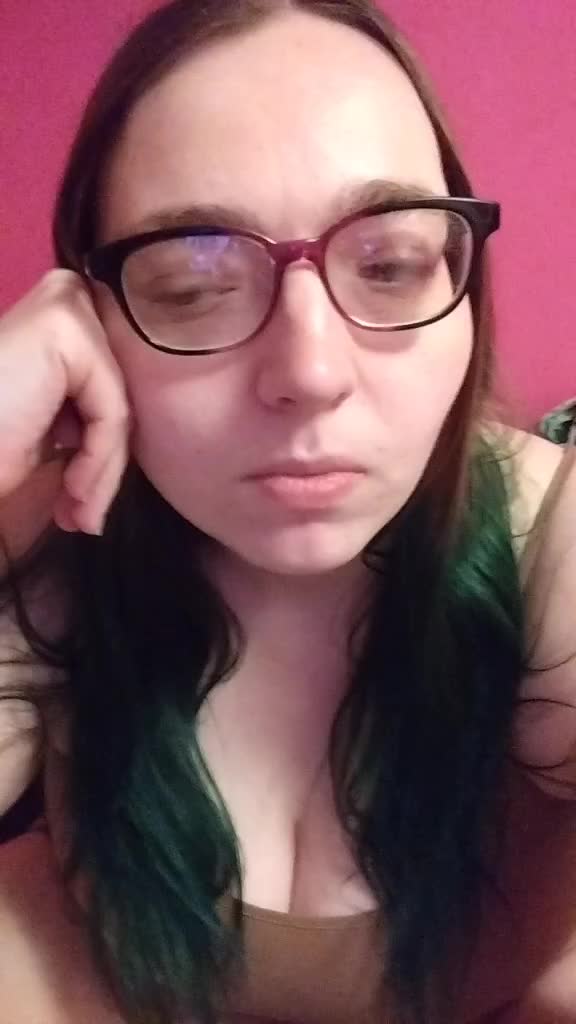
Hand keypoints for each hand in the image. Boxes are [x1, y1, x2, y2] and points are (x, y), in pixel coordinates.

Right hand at [0, 269, 129, 535]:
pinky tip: (73, 493)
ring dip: (99, 475)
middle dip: (103, 466)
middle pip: (116, 397)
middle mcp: (66, 294)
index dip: (101, 452)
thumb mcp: (50, 426)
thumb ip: (90, 414)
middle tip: (83, 519)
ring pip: (116, 409)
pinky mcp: (67, 326)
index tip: (81, 504)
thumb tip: (127, 446)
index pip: (111, 391)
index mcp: (62, 315)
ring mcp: (67, 304)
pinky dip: (97, 463)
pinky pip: (110, 411)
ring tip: (77, 516)